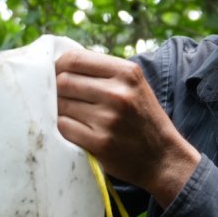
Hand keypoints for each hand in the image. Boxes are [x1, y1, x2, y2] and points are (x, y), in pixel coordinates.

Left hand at [56, 49, 200, 205]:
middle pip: (64, 82)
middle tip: (59, 99)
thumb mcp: (133, 85)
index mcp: (126, 72)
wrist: (164, 158)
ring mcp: (109, 119)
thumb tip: (60, 66)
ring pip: (61, 105)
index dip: (57, 66)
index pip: (74, 59)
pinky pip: (64, 127)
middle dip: (56, 91)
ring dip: (60, 111)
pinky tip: (77, 131)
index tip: (54, 75)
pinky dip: (64, 128)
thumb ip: (103, 73)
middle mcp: (118, 93)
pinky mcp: (101, 142)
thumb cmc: (142, 118)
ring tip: (72, 116)